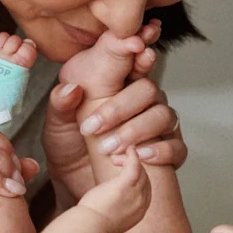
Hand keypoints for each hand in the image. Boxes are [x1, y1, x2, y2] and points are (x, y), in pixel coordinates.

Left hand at [42, 25, 184, 205]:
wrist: (76, 186)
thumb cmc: (69, 147)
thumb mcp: (56, 125)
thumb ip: (61, 105)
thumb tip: (71, 89)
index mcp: (116, 82)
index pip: (132, 58)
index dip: (138, 49)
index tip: (137, 46)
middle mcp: (141, 99)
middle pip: (148, 89)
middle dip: (121, 107)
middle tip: (95, 127)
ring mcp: (157, 124)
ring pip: (163, 115)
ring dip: (136, 130)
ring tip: (111, 148)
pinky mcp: (165, 151)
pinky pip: (177, 146)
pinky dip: (161, 151)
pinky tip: (143, 156)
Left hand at [77, 146, 150, 232]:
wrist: (87, 229)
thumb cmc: (91, 222)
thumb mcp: (109, 215)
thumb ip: (116, 206)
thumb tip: (108, 196)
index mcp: (139, 213)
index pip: (145, 189)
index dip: (136, 177)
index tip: (122, 171)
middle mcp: (142, 204)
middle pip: (145, 178)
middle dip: (132, 167)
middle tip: (115, 162)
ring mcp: (136, 195)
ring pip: (140, 170)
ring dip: (129, 160)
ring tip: (115, 158)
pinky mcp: (125, 185)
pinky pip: (135, 165)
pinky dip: (132, 155)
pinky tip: (129, 149)